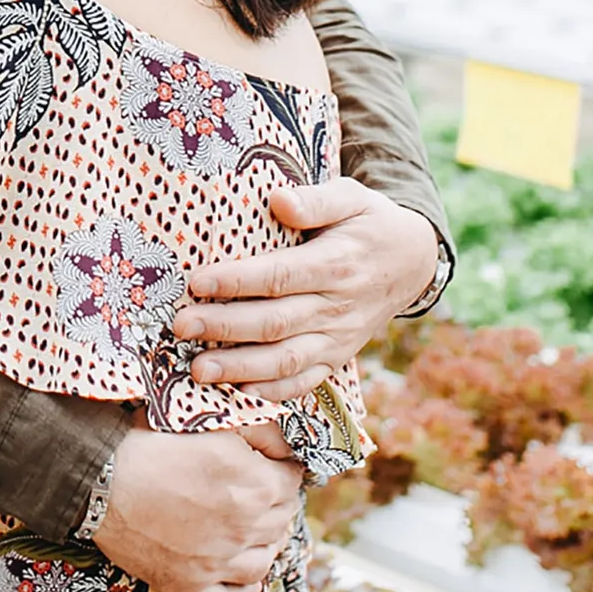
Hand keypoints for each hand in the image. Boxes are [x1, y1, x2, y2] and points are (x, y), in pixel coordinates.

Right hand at [91, 423, 303, 591]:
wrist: (99, 481)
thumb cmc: (149, 445)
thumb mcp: (207, 422)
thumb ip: (254, 430)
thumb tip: (281, 441)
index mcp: (255, 485)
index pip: (292, 481)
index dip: (283, 469)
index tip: (273, 466)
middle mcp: (244, 528)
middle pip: (282, 520)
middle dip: (276, 504)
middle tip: (259, 494)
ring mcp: (219, 562)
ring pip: (264, 561)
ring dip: (264, 543)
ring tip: (251, 530)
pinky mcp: (190, 586)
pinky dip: (241, 588)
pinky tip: (238, 573)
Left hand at [175, 179, 441, 398]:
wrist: (411, 262)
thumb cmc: (369, 223)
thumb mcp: (352, 198)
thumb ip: (316, 200)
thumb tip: (279, 200)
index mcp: (337, 264)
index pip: (280, 276)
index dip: (238, 281)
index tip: (197, 282)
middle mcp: (337, 307)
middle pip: (275, 322)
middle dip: (224, 327)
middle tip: (181, 327)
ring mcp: (338, 338)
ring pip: (285, 360)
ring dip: (240, 368)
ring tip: (198, 370)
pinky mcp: (337, 357)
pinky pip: (305, 381)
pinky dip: (273, 392)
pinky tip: (238, 393)